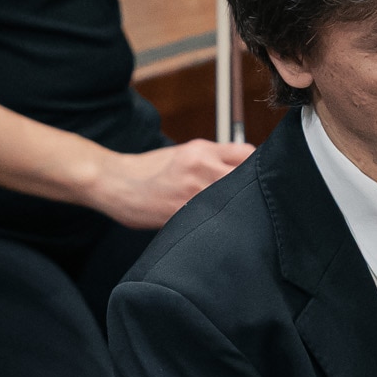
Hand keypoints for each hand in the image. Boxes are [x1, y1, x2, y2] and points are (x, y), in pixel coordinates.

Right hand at [91, 141, 250, 229]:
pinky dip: (219, 222)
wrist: (115, 184)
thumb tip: (250, 165)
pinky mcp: (182, 216)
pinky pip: (213, 220)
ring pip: (234, 202)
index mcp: (202, 151)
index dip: (259, 169)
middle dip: (253, 191)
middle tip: (253, 201)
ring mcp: (192, 194)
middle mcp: (200, 169)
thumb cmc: (150, 170)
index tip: (260, 179)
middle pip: (247, 179)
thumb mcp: (184, 152)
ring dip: (238, 209)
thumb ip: (217, 157)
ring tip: (233, 214)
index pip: (249, 155)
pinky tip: (216, 225)